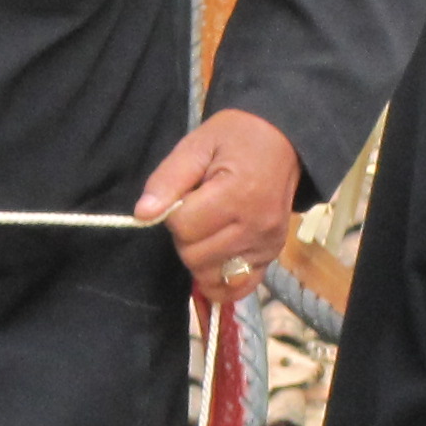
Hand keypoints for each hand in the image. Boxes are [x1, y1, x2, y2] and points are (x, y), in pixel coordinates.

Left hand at [133, 107, 298, 301]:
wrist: (282, 140)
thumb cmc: (235, 138)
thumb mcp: (196, 145)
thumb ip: (168, 180)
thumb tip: (143, 215)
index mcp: (237, 194)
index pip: (183, 227)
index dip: (173, 213)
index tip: (186, 195)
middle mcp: (256, 225)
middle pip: (195, 256)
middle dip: (185, 237)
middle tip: (196, 211)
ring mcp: (267, 244)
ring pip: (212, 274)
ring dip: (200, 257)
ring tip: (209, 229)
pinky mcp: (272, 255)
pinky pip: (240, 286)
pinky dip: (222, 280)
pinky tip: (216, 262)